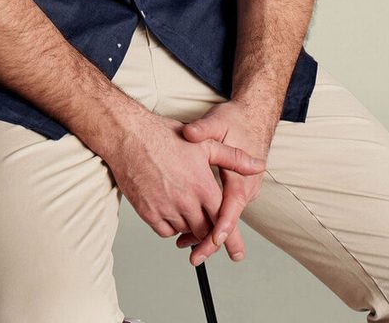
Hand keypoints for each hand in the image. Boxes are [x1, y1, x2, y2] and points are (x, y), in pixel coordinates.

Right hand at [103, 112, 265, 263]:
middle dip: (209, 231)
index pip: (222, 220)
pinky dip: (171, 226)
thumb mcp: (205, 143)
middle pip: (204, 230)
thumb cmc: (165, 136)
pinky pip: (165, 231)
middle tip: (208, 225)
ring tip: (188, 209)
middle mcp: (185, 201)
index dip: (230, 237)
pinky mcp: (148, 213)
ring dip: (190, 226)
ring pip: (185, 231)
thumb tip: (258, 166)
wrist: (129, 136)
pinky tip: (172, 210)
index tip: (236, 252)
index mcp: (202, 186)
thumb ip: (234, 158)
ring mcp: (165, 208)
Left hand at [176, 100, 273, 265]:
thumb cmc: (235, 121)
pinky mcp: (236, 190)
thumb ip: (203, 130)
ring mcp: (242, 191)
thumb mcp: (217, 122)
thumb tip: (189, 134)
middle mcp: (245, 188)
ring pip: (225, 219)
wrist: (253, 117)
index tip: (211, 240)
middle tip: (194, 257)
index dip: (221, 225)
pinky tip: (191, 229)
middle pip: (228, 221)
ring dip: (208, 234)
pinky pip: (224, 211)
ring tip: (187, 248)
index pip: (232, 207)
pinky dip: (210, 222)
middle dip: (211, 241)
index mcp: (241, 176)